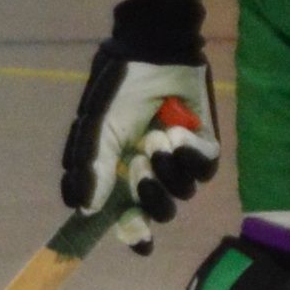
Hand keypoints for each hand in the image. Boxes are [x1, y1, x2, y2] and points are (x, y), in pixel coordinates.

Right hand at [60, 0, 222, 249]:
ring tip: (157, 135)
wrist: (152, 52)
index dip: (134, 233)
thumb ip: (90, 169)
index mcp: (122, 175)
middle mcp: (154, 174)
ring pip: (183, 193)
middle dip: (149, 194)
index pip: (129, 217)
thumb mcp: (96, 128)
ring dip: (167, 167)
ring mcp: (181, 162)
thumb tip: (84, 210)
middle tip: (138, 163)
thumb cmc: (119, 88)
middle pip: (160, 212)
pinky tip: (177, 129)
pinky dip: (189, 152)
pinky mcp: (205, 146)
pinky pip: (204, 168)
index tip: (137, 237)